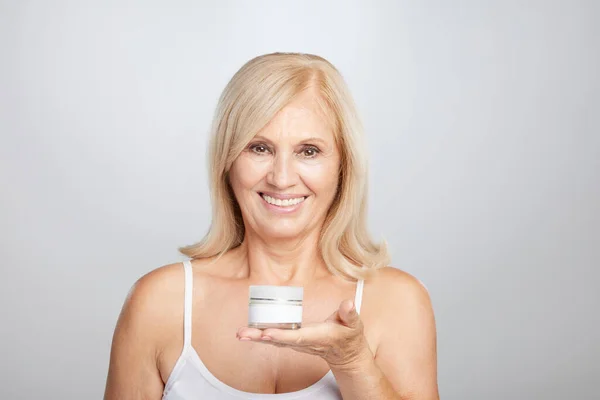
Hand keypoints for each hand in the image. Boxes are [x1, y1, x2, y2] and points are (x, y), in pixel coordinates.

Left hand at [236, 299, 372, 371]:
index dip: (281, 335)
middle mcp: (304, 342)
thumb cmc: (349, 336)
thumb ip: (350, 314)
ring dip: (256, 338)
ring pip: (274, 341)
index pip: (297, 337)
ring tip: (240, 334)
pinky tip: (248, 332)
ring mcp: (298, 344)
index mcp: (317, 336)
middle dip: (260, 338)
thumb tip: (348, 304)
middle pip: (279, 341)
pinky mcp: (293, 342)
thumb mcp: (354, 325)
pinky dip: (260, 336)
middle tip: (242, 334)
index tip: (266, 333)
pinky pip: (275, 339)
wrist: (346, 354)